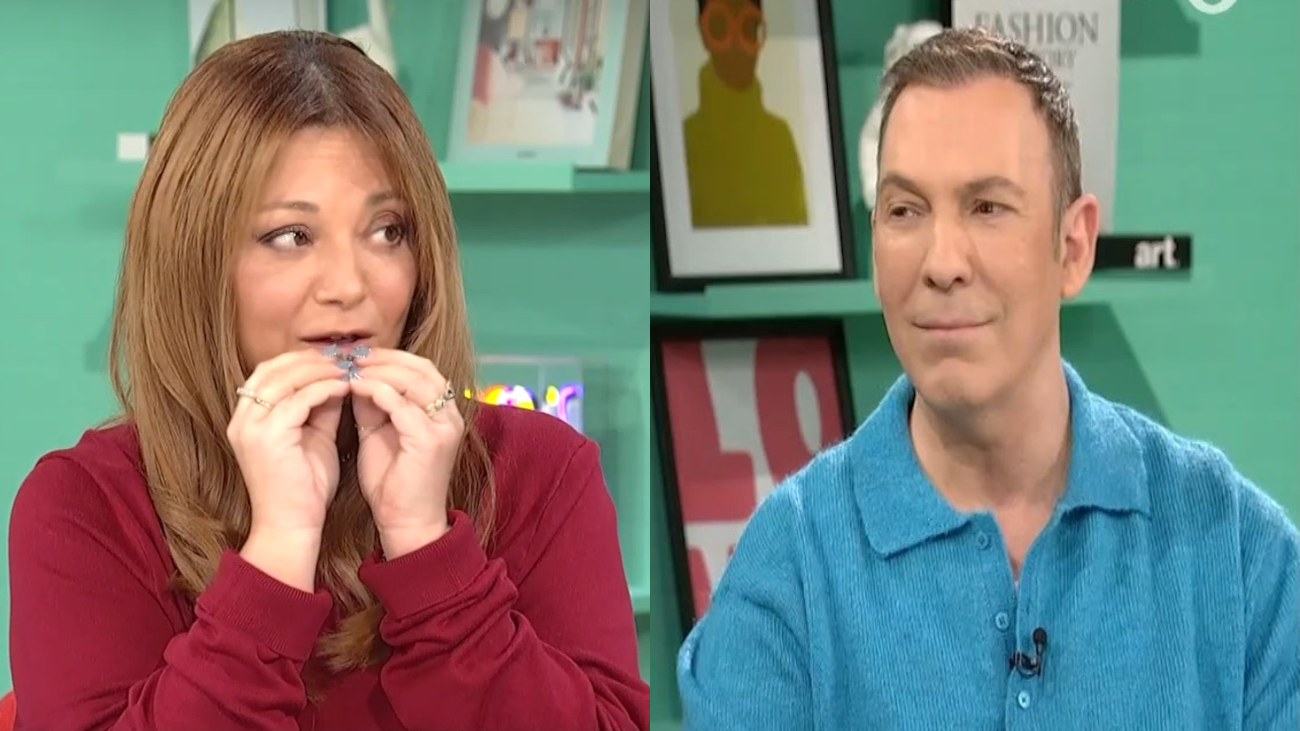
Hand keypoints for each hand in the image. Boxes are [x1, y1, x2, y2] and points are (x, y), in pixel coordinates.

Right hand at [226, 349, 350, 586]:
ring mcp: (251, 427)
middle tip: (345, 355)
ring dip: (321, 369)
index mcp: (246, 419)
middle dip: (311, 358)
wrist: (291, 528)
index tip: (335, 356)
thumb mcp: (312, 438)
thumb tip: (338, 379)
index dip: (301, 359)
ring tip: (350, 368)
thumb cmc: (303, 489)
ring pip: (286, 378)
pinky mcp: (269, 437)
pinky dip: (324, 388)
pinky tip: (346, 387)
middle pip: (273, 368)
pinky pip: (300, 399)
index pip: (269, 372)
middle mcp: (242, 419)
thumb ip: (320, 408)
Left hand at [347, 348, 463, 557]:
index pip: (421, 368)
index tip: (354, 354)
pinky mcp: (431, 442)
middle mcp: (450, 415)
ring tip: (350, 369)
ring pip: (415, 381)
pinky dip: (379, 392)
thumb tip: (353, 377)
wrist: (406, 524)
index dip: (389, 356)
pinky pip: (404, 406)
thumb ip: (373, 405)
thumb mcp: (380, 433)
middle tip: (349, 355)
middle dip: (383, 358)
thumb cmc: (393, 483)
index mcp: (442, 412)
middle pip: (421, 368)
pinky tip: (356, 389)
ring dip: (379, 371)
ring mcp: (444, 427)